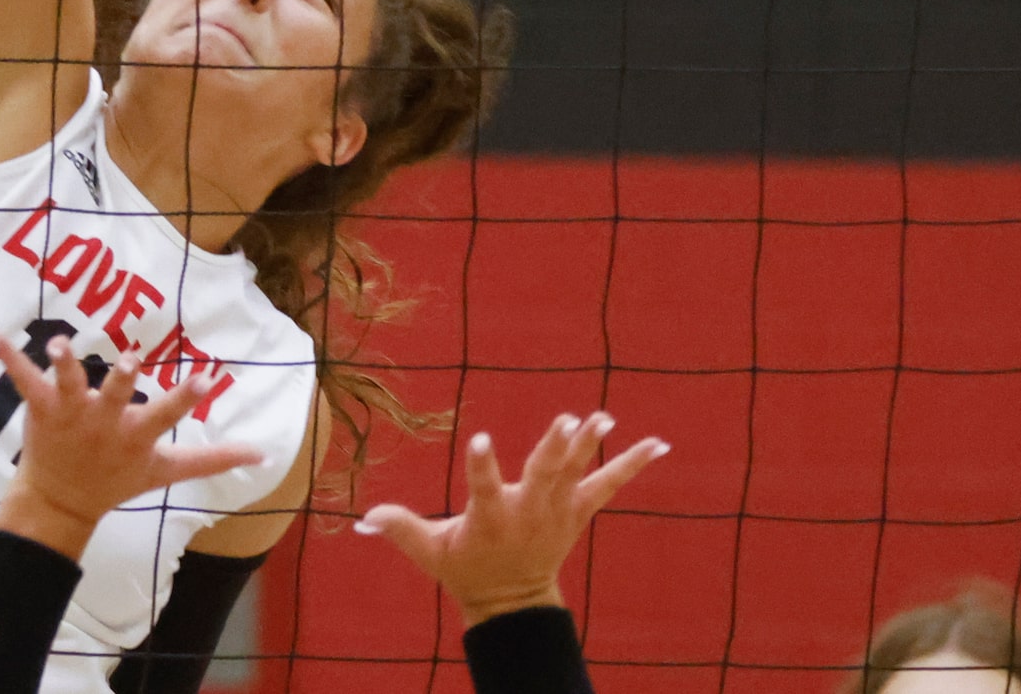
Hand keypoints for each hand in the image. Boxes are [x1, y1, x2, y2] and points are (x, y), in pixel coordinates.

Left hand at [0, 334, 265, 560]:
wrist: (60, 502)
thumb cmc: (119, 479)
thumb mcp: (168, 471)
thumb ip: (213, 459)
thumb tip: (263, 452)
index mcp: (137, 435)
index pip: (167, 413)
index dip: (186, 396)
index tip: (205, 376)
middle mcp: (104, 424)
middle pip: (115, 397)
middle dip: (121, 379)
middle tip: (130, 358)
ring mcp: (71, 414)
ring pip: (68, 385)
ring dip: (63, 364)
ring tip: (59, 342)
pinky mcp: (41, 409)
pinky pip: (24, 381)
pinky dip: (10, 359)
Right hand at [354, 412, 667, 627]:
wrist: (512, 603)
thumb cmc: (464, 569)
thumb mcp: (430, 554)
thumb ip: (399, 530)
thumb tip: (361, 518)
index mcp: (491, 521)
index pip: (485, 489)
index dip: (483, 465)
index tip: (482, 438)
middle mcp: (529, 515)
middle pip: (544, 477)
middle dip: (555, 449)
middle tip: (568, 420)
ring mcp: (558, 513)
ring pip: (576, 475)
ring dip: (591, 447)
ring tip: (604, 417)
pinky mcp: (578, 512)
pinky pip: (609, 485)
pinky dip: (633, 463)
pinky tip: (659, 443)